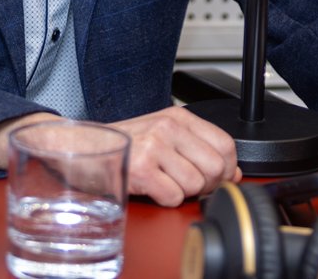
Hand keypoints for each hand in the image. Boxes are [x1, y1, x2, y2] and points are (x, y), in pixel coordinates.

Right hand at [106, 105, 240, 206]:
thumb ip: (198, 148)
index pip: (225, 145)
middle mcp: (168, 128)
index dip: (226, 168)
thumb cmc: (126, 143)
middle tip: (187, 184)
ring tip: (165, 183)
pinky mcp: (142, 169)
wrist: (85, 147)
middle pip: (214, 167)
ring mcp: (154, 147)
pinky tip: (152, 188)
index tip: (216, 177)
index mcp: (178, 117)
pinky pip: (173, 197)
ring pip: (195, 185)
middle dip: (206, 185)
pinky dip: (165, 200)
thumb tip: (233, 172)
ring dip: (183, 192)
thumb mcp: (164, 135)